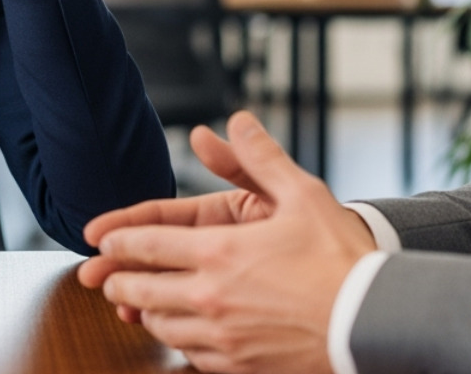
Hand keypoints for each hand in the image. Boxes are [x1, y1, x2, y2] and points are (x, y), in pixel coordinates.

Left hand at [78, 112, 377, 373]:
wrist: (372, 322)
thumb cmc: (340, 257)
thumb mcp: (302, 194)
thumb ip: (261, 156)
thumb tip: (235, 121)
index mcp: (218, 251)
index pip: (147, 245)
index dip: (116, 241)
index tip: (98, 241)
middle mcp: (209, 297)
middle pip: (140, 290)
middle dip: (116, 281)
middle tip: (103, 277)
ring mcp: (221, 337)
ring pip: (160, 326)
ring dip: (144, 311)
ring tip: (138, 303)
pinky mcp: (238, 366)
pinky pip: (189, 355)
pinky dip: (177, 341)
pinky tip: (181, 333)